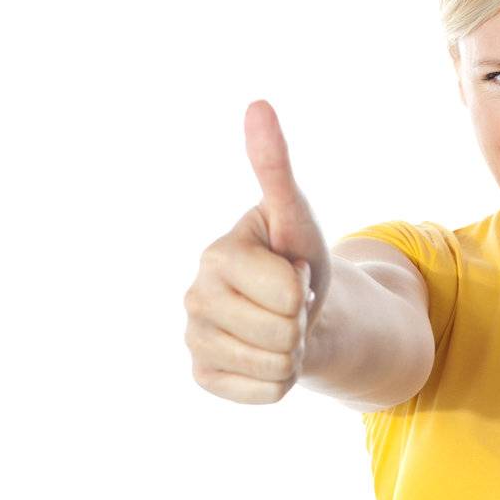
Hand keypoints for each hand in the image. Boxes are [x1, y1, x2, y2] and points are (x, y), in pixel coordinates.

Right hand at [183, 99, 331, 403]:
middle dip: (300, 322)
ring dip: (294, 352)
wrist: (293, 314)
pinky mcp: (204, 376)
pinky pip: (266, 393)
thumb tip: (258, 105)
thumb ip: (276, 168)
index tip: (292, 275)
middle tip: (288, 306)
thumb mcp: (296, 217)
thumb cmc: (296, 259)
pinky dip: (281, 382)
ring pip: (277, 367)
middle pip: (283, 332)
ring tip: (280, 329)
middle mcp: (194, 298)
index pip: (289, 293)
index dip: (306, 287)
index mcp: (216, 256)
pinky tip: (266, 356)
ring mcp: (194, 339)